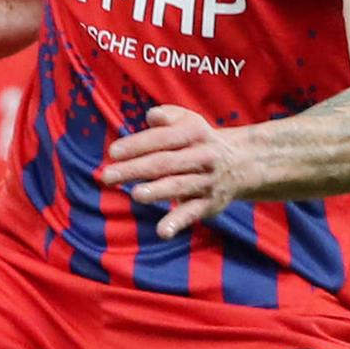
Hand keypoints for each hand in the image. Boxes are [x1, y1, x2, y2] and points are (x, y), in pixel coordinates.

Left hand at [96, 101, 250, 238]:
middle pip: (165, 163)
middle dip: (135, 169)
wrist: (241, 163)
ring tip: (136, 195)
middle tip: (107, 176)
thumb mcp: (189, 121)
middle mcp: (202, 157)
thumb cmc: (200, 140)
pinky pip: (192, 213)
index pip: (163, 138)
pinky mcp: (209, 204)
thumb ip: (168, 116)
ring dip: (158, 191)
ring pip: (179, 186)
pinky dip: (178, 223)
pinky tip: (162, 232)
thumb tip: (151, 116)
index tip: (113, 152)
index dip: (138, 144)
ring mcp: (206, 182)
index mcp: (194, 133)